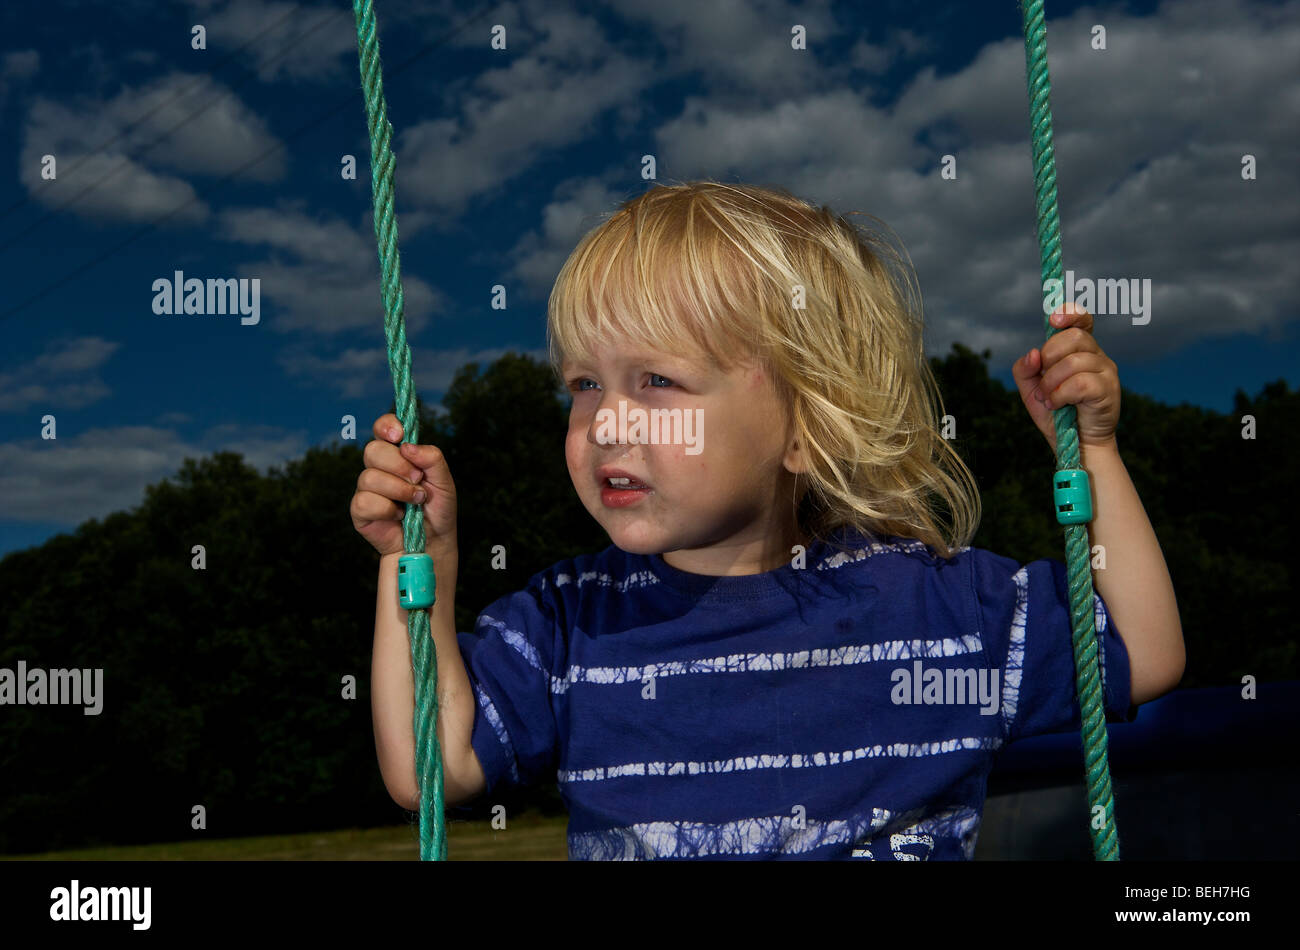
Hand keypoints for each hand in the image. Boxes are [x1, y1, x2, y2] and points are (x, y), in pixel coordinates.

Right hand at [351, 413, 457, 556]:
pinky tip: (397, 516)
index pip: (383, 428)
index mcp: (399, 454)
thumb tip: (407, 446)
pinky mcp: (360, 510)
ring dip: (398, 490)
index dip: (387, 426)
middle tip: (418, 480)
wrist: (433, 542)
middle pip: (373, 450)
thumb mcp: (444, 481)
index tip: (399, 436)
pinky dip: (386, 509)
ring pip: (369, 477)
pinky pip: (364, 501)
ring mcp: (367, 488)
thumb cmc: (437, 510)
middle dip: (399, 465)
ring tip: (415, 501)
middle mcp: (380, 468)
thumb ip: (432, 458)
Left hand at [1012, 304, 1119, 451]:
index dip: (1070, 314)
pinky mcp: (1108, 390)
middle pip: (1074, 337)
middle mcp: (1097, 356)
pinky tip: (1057, 404)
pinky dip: (1061, 394)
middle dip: (1049, 357)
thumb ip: (1025, 370)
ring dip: (1051, 382)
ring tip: (1048, 399)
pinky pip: (1081, 382)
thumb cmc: (1056, 414)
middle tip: (1043, 380)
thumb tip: (1033, 353)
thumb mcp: (1032, 390)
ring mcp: (1106, 372)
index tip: (1053, 320)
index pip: (1082, 321)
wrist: (1075, 445)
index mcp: (1081, 351)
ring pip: (1075, 361)